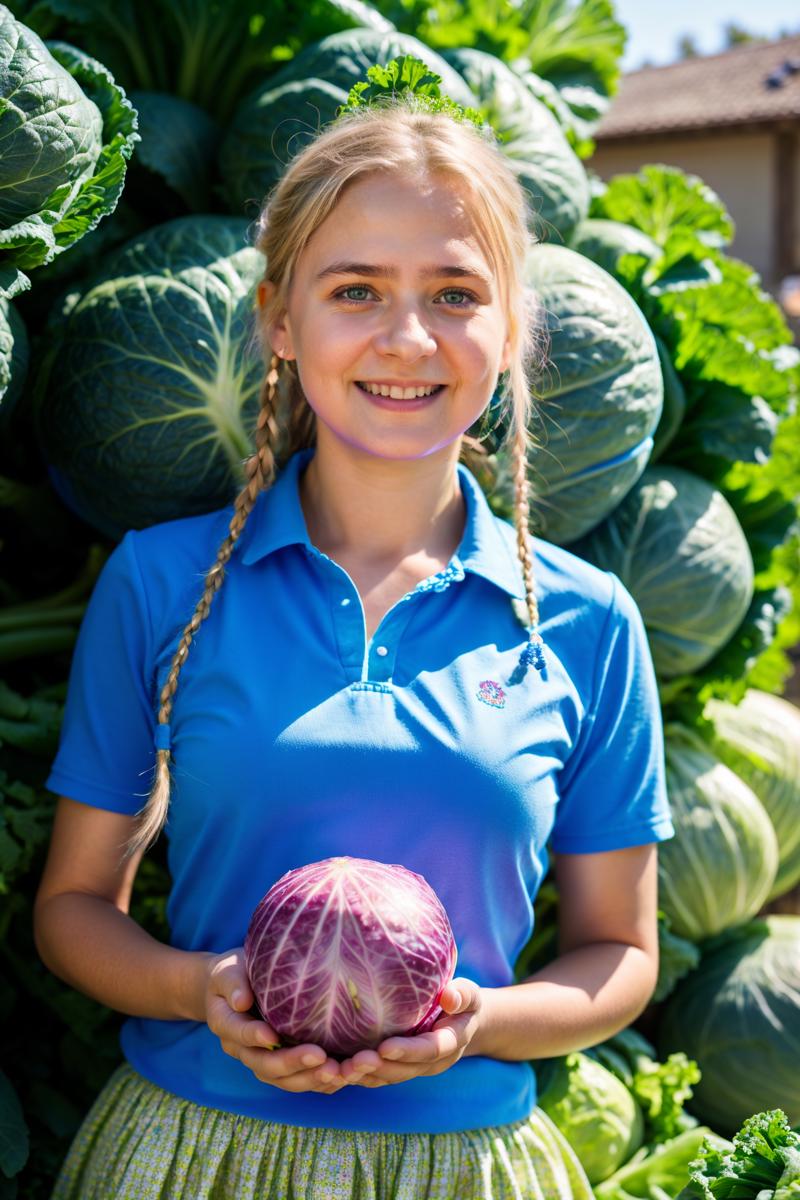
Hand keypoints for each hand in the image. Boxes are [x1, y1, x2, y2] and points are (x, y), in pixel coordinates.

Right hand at [204, 948, 346, 1094]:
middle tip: (318, 1056)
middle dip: (291, 1063)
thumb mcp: (228, 970)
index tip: (273, 1035)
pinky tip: (341, 1076)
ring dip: (308, 1078)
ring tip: (334, 1070)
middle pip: (263, 1064)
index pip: (238, 1032)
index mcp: (225, 1023)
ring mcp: (262, 1060)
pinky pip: (298, 1080)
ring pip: (282, 1079)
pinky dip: (318, 1082)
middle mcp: (242, 1049)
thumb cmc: (235, 973)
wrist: (236, 989)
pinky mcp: (282, 1065)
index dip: (253, 1036)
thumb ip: (232, 982)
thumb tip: (241, 1001)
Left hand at [337, 979, 482, 1087]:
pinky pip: (380, 1077)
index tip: (385, 1047)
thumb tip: (449, 997)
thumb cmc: (462, 1000)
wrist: (462, 1021)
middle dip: (381, 1068)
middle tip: (355, 1062)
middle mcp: (432, 1062)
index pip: (429, 1049)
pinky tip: (338, 1072)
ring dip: (367, 1077)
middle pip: (406, 1070)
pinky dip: (361, 1077)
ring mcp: (415, 1068)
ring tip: (341, 1070)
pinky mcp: (400, 1067)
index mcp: (450, 1042)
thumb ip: (462, 994)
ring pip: (390, 1078)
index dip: (408, 1050)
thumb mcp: (469, 994)